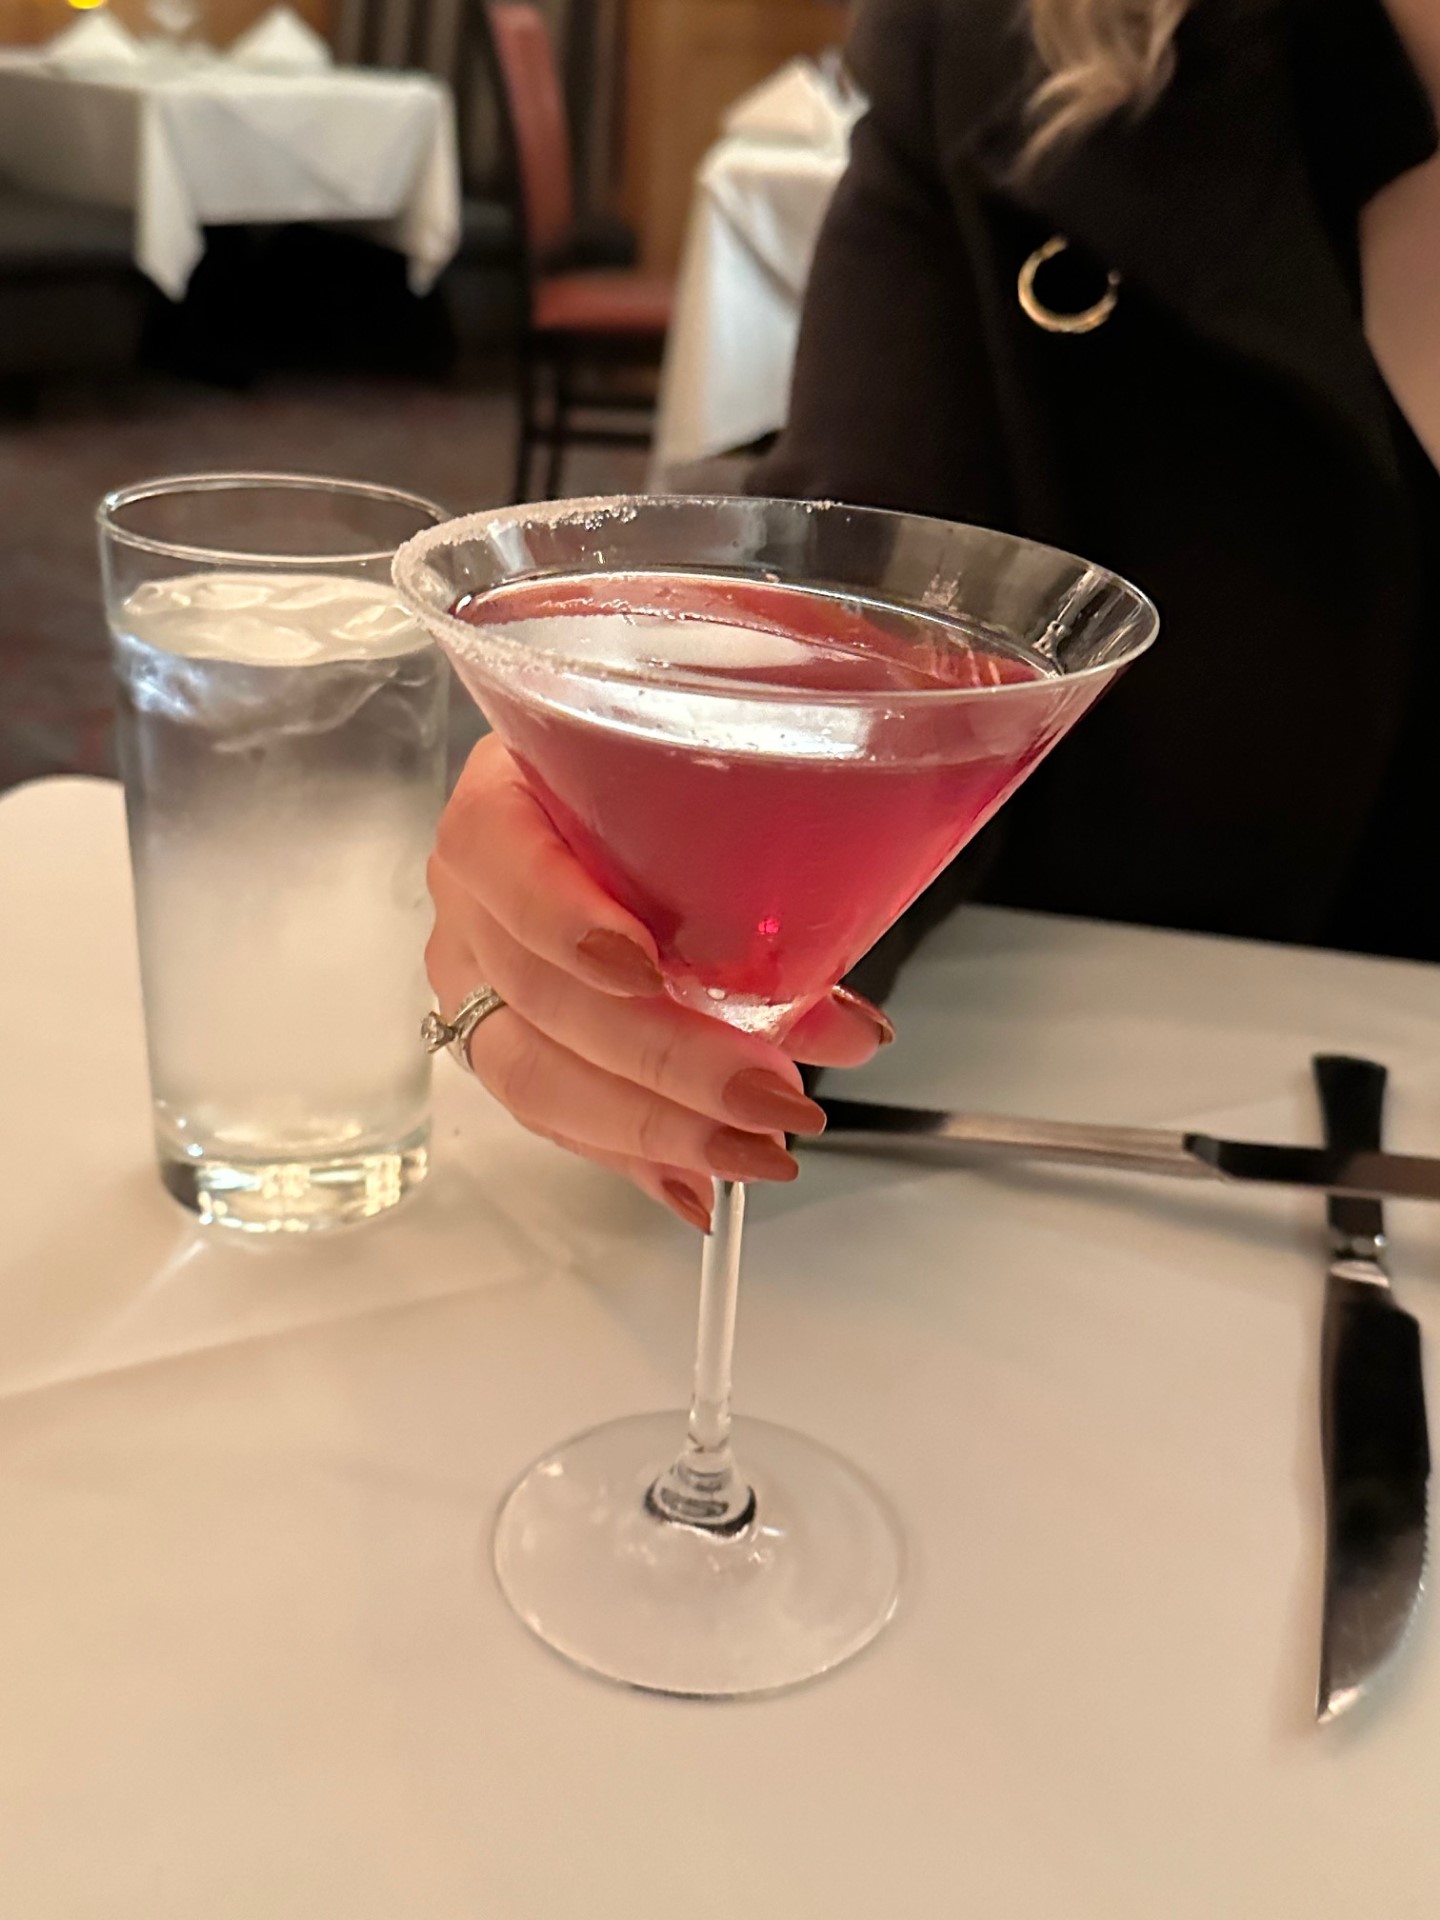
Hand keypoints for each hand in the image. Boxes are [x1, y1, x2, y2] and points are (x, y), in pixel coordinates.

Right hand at [426, 736, 894, 1231]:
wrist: (631, 803)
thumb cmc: (675, 778)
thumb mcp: (730, 788)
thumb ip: (785, 870)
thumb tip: (851, 1031)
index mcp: (507, 797)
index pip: (499, 853)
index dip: (564, 918)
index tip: (646, 969)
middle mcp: (475, 893)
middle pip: (538, 990)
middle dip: (660, 1061)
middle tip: (771, 1096)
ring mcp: (479, 974)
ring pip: (533, 1072)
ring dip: (653, 1127)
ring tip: (754, 1152)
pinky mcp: (507, 1039)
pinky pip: (557, 1112)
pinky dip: (634, 1153)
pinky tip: (698, 1184)